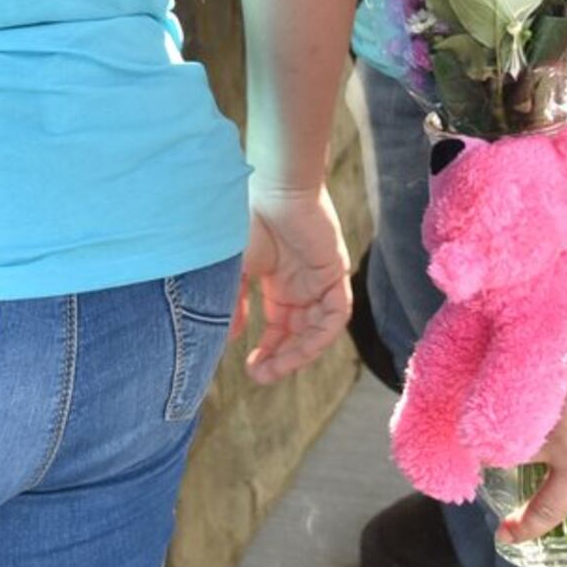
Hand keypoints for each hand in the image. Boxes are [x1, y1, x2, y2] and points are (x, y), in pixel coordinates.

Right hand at [241, 189, 352, 382]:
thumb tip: (231, 336)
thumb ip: (234, 303)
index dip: (267, 350)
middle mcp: (300, 284)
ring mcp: (319, 280)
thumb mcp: (233, 270)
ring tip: (275, 368)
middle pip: (298, 334)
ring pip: (316, 330)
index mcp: (277, 281)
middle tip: (260, 376)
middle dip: (281, 358)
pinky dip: (320, 335)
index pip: (279, 327)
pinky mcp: (335, 273)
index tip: (249, 368)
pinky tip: (299, 348)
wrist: (271, 189)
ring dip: (298, 353)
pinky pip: (335, 315)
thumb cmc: (245, 221)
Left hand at [501, 301, 566, 541]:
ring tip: (487, 455)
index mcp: (543, 366)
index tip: (469, 366)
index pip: (496, 369)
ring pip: (516, 452)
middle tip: (477, 405)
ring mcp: (560, 444)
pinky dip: (528, 522)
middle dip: (486, 409)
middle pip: (499, 411)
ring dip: (503, 450)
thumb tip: (553, 318)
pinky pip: (550, 507)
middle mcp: (542, 407)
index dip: (480, 370)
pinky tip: (506, 534)